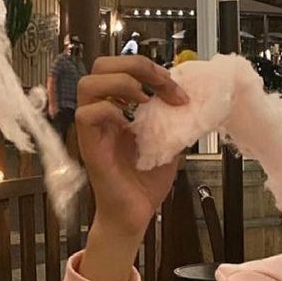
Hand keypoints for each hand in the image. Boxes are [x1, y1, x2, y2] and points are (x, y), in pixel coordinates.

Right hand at [75, 56, 188, 280]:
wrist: (136, 214)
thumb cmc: (146, 182)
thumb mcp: (170, 143)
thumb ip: (174, 120)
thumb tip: (195, 99)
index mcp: (119, 108)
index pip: (121, 67)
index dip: (150, 68)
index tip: (176, 87)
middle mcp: (103, 114)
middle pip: (100, 65)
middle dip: (135, 65)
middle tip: (161, 84)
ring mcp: (94, 129)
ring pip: (88, 84)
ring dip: (121, 83)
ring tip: (145, 99)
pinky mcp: (90, 147)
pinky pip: (86, 115)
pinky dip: (109, 111)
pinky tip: (129, 124)